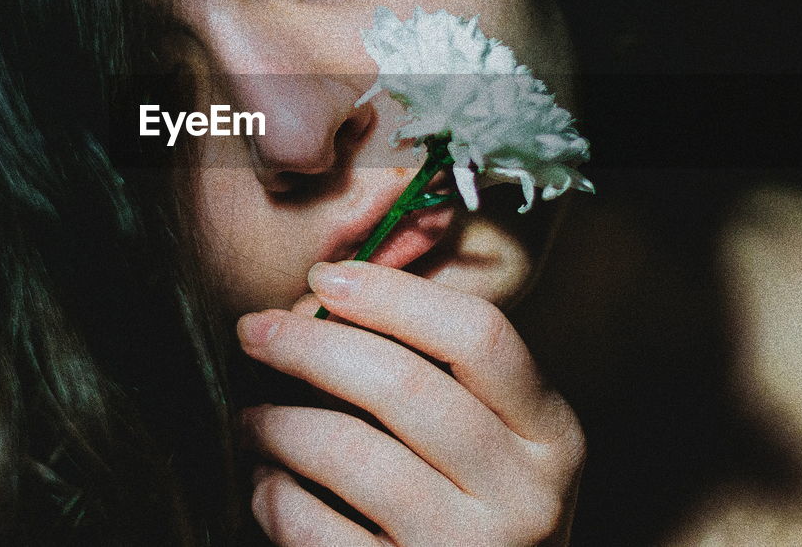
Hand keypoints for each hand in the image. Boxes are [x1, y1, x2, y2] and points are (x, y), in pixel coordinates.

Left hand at [237, 260, 584, 545]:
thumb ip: (435, 372)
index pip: (479, 336)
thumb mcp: (492, 442)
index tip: (324, 278)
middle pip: (405, 386)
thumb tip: (322, 299)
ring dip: (279, 422)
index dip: (393, 295)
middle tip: (254, 331)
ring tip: (250, 415)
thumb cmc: (470, 512)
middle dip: (311, 345)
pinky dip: (274, 495)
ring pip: (352, 454)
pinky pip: (315, 529)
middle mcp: (525, 496)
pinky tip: (266, 480)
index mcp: (551, 436)